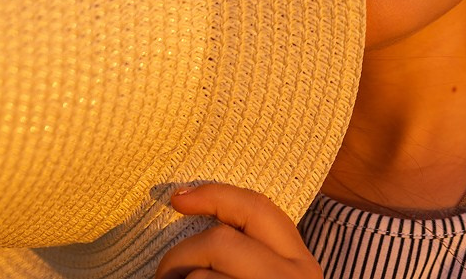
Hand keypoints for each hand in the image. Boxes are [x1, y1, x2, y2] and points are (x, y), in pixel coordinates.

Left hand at [155, 183, 321, 278]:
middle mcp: (295, 278)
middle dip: (181, 255)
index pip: (258, 208)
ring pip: (202, 275)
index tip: (178, 198)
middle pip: (221, 241)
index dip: (214, 195)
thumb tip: (192, 206)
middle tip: (165, 275)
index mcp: (300, 262)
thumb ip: (251, 250)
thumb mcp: (270, 274)